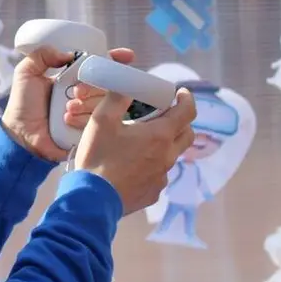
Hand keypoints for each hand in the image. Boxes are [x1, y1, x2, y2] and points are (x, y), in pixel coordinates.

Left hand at [0, 46, 135, 162]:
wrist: (20, 135)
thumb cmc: (23, 105)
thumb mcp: (26, 73)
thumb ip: (42, 56)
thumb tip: (68, 53)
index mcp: (72, 78)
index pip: (97, 66)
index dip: (113, 59)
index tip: (126, 56)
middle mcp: (84, 94)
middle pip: (105, 83)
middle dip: (94, 84)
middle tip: (76, 91)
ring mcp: (88, 112)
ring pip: (104, 102)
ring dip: (86, 102)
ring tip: (67, 108)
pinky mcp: (89, 130)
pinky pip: (98, 121)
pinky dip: (82, 118)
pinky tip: (67, 120)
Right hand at [74, 88, 197, 215]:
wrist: (93, 199)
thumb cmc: (98, 157)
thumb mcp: (102, 120)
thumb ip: (117, 97)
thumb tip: (127, 83)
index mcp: (160, 135)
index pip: (187, 112)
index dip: (187, 99)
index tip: (180, 93)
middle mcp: (167, 156)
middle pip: (187, 134)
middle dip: (180, 122)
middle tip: (164, 115)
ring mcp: (162, 177)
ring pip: (171, 155)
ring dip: (163, 145)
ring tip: (141, 142)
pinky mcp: (153, 193)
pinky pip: (158, 174)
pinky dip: (151, 165)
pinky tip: (132, 166)